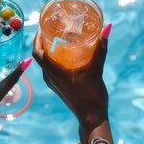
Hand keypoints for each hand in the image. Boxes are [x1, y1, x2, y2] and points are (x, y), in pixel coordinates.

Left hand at [33, 24, 120, 143]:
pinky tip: (65, 53)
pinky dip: (53, 58)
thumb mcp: (96, 69)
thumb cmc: (92, 95)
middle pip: (39, 55)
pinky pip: (50, 69)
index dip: (36, 38)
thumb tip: (107, 27)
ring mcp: (52, 82)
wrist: (91, 117)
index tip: (42, 26)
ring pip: (44, 62)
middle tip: (50, 27)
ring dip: (47, 50)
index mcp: (52, 72)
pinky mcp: (58, 86)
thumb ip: (101, 48)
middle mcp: (49, 77)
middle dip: (42, 41)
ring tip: (57, 37)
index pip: (36, 52)